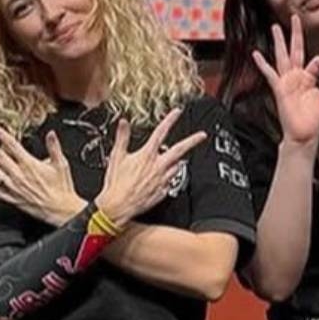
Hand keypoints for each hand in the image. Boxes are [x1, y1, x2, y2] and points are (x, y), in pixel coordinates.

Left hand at [0, 124, 84, 223]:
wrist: (61, 210)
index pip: (12, 145)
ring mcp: (15, 187)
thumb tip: (51, 134)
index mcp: (30, 165)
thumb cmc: (62, 189)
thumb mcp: (61, 164)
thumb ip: (54, 147)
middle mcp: (20, 175)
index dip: (1, 134)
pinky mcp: (13, 199)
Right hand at [93, 108, 208, 223]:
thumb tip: (123, 123)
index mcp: (147, 155)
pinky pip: (170, 181)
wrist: (117, 206)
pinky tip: (163, 177)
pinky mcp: (163, 191)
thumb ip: (122, 137)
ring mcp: (162, 180)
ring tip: (174, 160)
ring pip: (176, 167)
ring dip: (177, 161)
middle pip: (180, 150)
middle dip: (193, 141)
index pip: (161, 132)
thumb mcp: (116, 156)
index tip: (177, 112)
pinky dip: (169, 177)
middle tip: (202, 136)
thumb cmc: (116, 184)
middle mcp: (158, 166)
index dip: (170, 120)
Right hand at [251, 14, 318, 146]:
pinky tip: (256, 54)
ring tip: (275, 27)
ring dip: (280, 41)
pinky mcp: (280, 89)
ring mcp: (287, 81)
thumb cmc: (316, 119)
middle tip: (295, 17)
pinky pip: (270, 74)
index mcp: (309, 77)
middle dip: (295, 33)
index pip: (317, 60)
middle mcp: (296, 76)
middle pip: (296, 49)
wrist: (305, 134)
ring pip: (282, 56)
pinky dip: (263, 65)